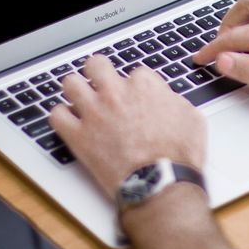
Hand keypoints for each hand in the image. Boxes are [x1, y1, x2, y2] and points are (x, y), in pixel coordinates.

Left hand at [48, 57, 204, 194]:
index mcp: (144, 87)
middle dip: (98, 72)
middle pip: (96, 65)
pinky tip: (68, 121)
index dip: (135, 86)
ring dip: (75, 89)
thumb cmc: (178, 156)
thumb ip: (175, 101)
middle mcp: (116, 94)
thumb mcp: (192, 119)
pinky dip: (61, 117)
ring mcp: (94, 113)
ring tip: (79, 98)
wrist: (161, 184)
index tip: (135, 96)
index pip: (134, 72)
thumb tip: (167, 100)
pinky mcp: (78, 137)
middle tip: (100, 82)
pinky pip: (56, 116)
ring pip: (70, 84)